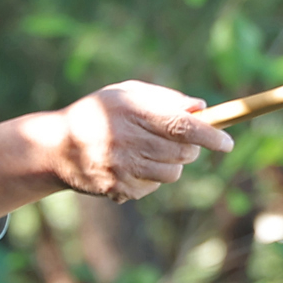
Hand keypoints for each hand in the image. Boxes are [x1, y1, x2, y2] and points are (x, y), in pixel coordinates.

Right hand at [0, 81, 234, 220]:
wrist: (55, 148)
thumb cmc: (97, 114)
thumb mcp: (124, 94)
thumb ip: (163, 98)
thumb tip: (201, 108)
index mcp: (132, 112)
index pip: (182, 126)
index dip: (210, 135)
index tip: (227, 143)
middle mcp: (127, 141)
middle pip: (183, 152)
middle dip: (192, 148)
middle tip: (183, 140)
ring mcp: (122, 168)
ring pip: (173, 172)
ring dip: (172, 163)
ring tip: (152, 152)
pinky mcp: (118, 188)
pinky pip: (153, 186)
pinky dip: (151, 178)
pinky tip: (131, 166)